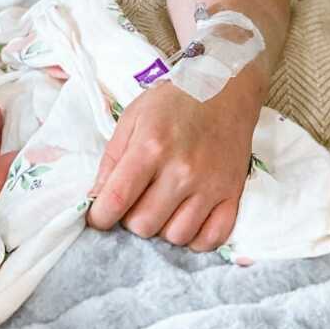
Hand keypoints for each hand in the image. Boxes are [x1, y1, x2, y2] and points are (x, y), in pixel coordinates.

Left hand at [87, 79, 255, 250]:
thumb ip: (112, 159)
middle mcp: (181, 171)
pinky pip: (211, 238)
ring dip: (162, 229)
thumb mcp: (132, 118)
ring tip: (161, 208)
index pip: (117, 199)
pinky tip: (186, 219)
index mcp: (151, 148)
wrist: (225, 90)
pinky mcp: (232, 194)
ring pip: (176, 237)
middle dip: (131, 220)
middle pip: (145, 225)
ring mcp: (210, 185)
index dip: (100, 217)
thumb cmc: (174, 102)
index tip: (98, 218)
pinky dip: (195, 238)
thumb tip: (97, 198)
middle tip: (134, 204)